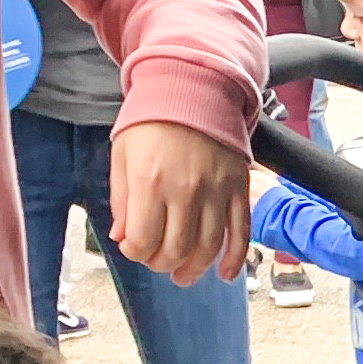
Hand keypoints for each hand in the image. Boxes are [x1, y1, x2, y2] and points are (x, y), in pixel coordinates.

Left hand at [108, 123, 254, 285]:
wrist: (193, 88)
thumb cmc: (152, 120)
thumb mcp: (123, 155)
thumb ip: (122, 200)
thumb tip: (123, 237)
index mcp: (150, 182)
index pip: (143, 241)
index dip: (135, 252)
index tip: (133, 247)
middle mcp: (185, 191)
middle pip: (176, 250)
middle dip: (161, 263)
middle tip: (156, 261)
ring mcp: (216, 191)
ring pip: (208, 248)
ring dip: (194, 269)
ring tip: (183, 275)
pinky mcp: (238, 189)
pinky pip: (240, 232)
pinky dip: (234, 259)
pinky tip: (224, 274)